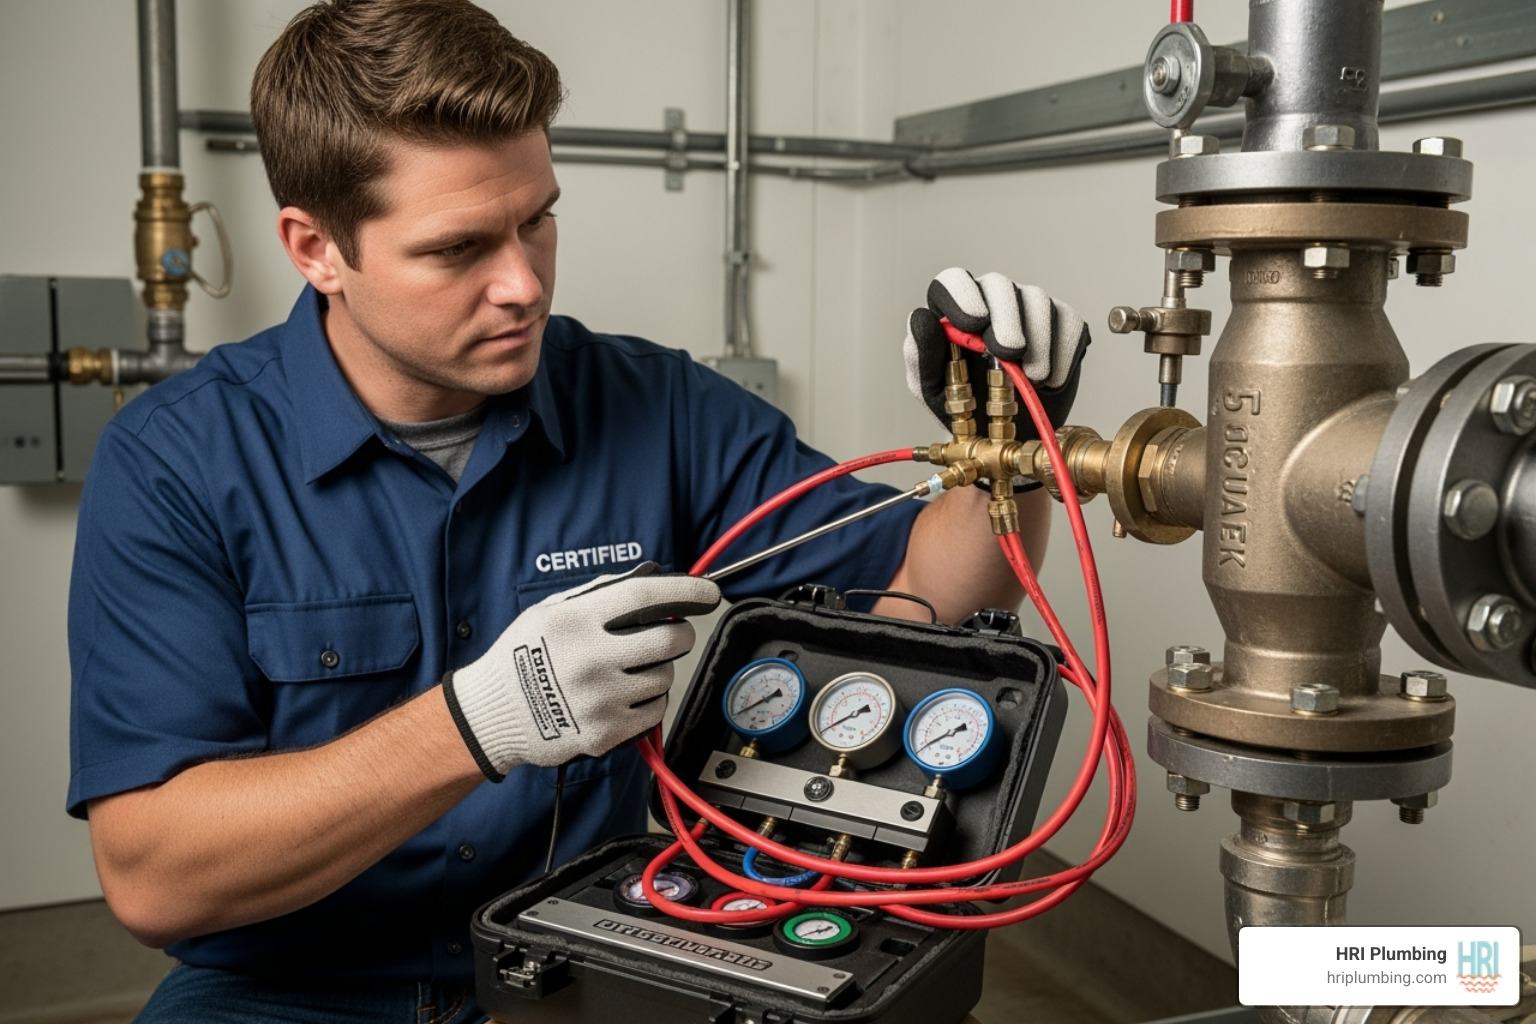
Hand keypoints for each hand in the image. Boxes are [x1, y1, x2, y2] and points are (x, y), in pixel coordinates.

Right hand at [444, 563, 720, 777]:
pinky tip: (624, 694)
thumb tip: (649, 583)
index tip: (707, 592)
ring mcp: (600, 699)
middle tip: (669, 635)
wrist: (492, 714)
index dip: (685, 591)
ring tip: (630, 669)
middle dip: (679, 635)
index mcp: (576, 622)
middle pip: (670, 641)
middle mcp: (591, 660)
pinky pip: (654, 711)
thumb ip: (597, 596)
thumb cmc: (521, 657)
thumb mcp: (549, 612)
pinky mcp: (605, 732)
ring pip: (665, 677)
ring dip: (658, 669)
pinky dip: (648, 700)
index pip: (645, 597)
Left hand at [903, 267, 1090, 440]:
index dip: (964, 295)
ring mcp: (1029, 308)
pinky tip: (1050, 380)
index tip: (974, 322)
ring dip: (1037, 340)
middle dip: (1006, 319)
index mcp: (955, 310)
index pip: (954, 282)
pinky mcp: (1062, 323)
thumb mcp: (934, 388)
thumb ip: (922, 355)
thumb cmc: (967, 406)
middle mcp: (992, 301)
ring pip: (1037, 300)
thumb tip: (921, 318)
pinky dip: (1062, 353)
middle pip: (999, 285)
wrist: (1007, 436)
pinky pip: (1068, 322)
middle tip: (1009, 354)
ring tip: (1031, 378)